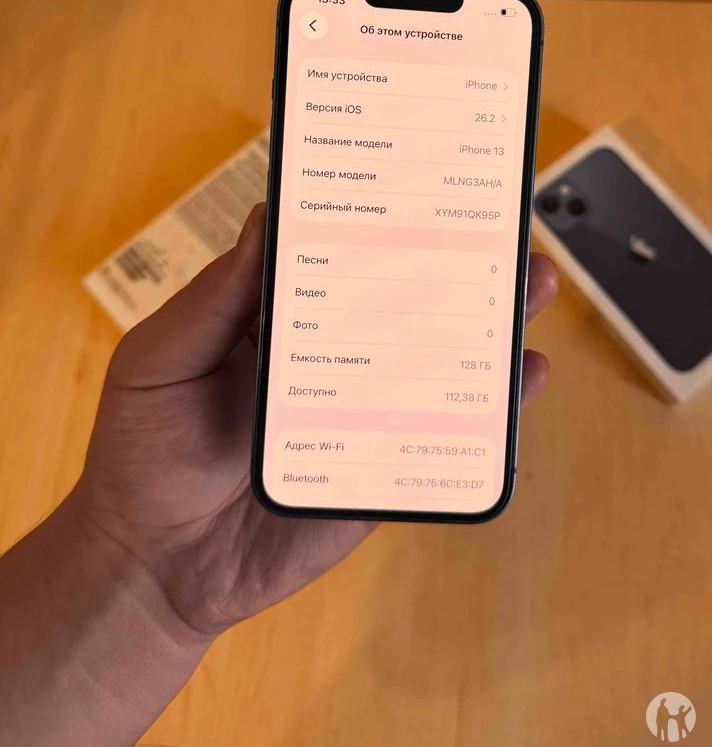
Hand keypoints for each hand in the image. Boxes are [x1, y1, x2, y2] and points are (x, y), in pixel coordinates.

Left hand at [72, 205, 557, 640]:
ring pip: (439, 362)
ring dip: (490, 324)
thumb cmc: (141, 451)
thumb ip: (214, 298)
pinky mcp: (381, 473)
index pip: (344, 258)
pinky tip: (523, 379)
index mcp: (284, 322)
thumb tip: (265, 221)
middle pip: (407, 301)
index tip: (424, 180)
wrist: (150, 566)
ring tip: (533, 281)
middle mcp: (334, 360)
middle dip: (460, 261)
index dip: (384, 220)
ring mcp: (364, 416)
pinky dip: (490, 412)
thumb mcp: (159, 359)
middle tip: (504, 222)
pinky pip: (444, 439)